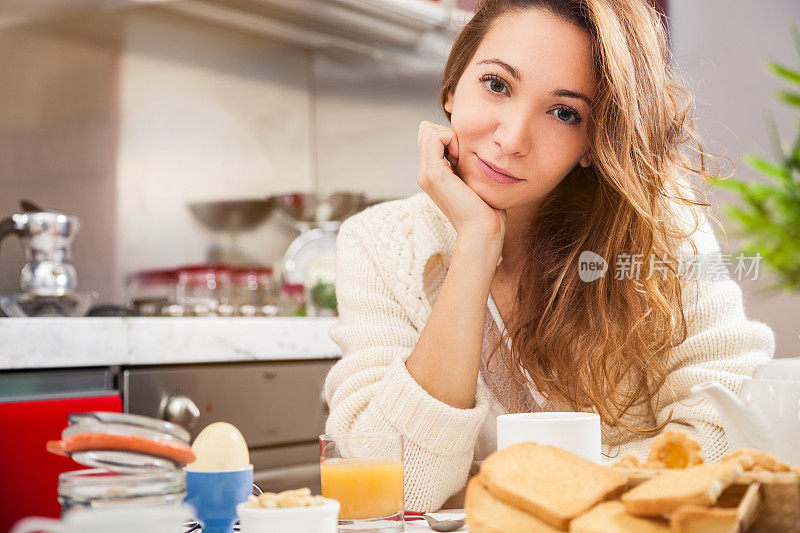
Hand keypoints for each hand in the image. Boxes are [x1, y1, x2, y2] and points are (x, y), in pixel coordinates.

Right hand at [417, 121, 506, 246]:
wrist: (482, 230)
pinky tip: (461, 157)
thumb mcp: (471, 178)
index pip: (430, 136)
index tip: (465, 156)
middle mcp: (424, 173)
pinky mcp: (433, 173)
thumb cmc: (485, 208)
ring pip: (428, 130)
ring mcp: (425, 174)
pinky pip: (434, 136)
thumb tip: (468, 144)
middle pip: (426, 130)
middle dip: (447, 134)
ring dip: (449, 136)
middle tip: (463, 154)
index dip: (449, 137)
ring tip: (462, 157)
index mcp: (432, 175)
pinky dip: (450, 139)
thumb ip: (464, 162)